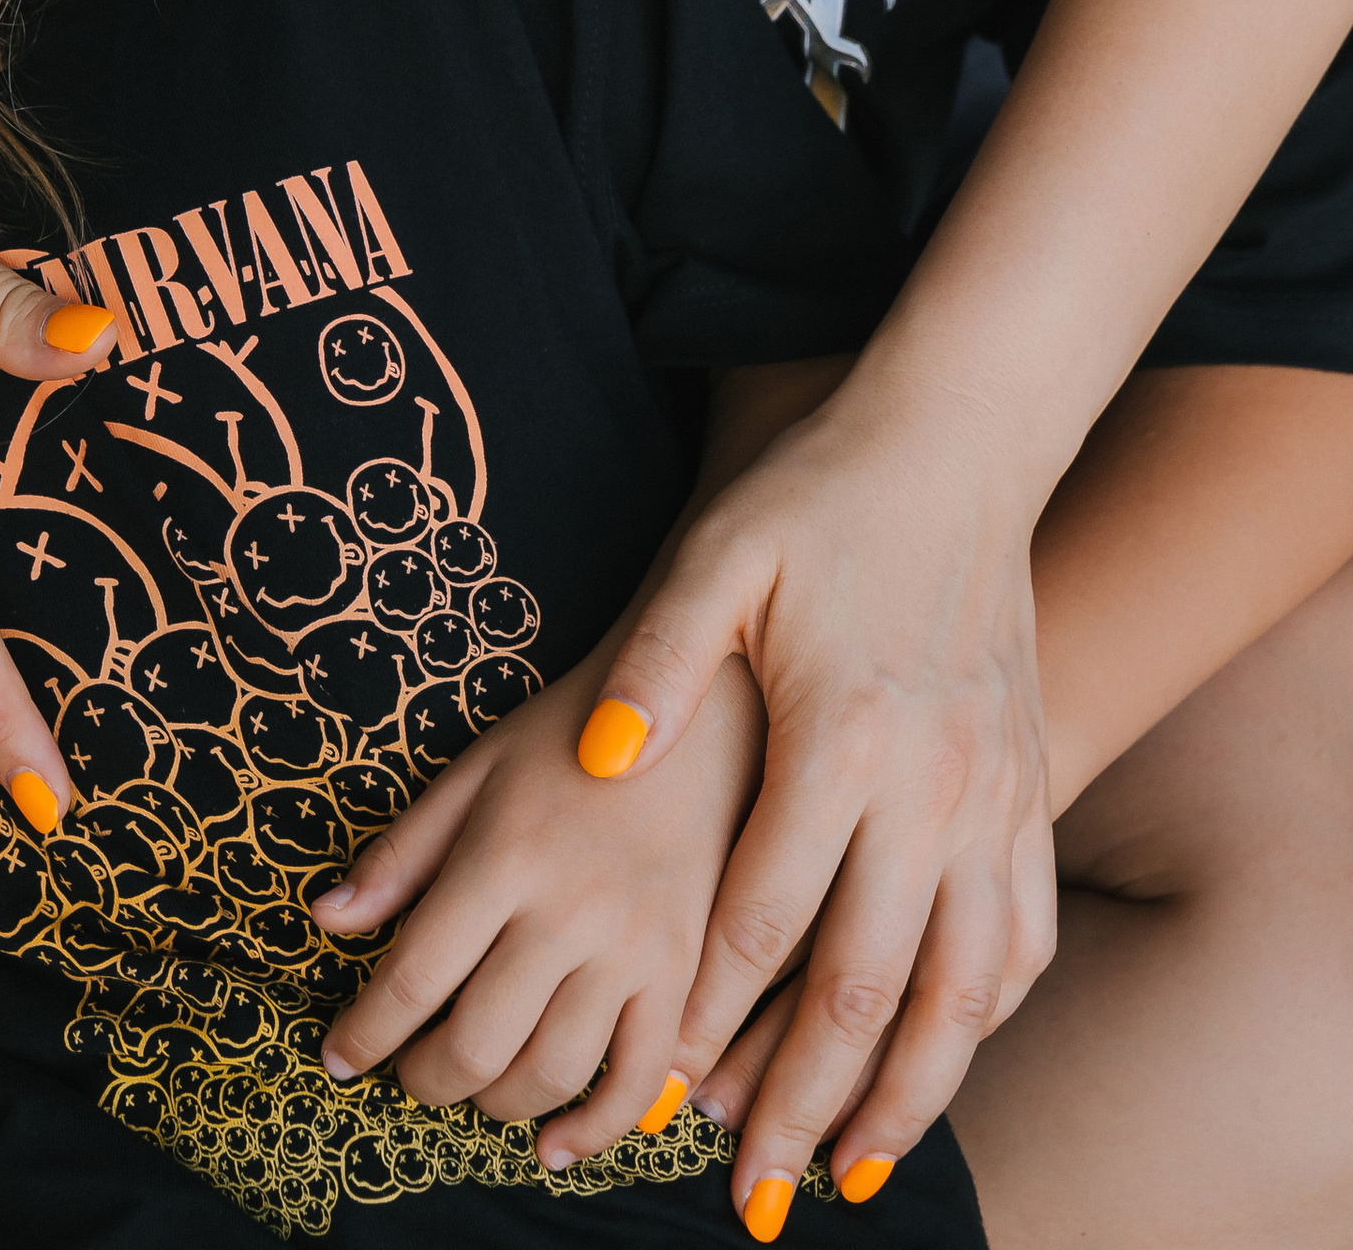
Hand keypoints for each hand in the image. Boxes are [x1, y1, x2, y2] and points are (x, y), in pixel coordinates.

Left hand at [315, 656, 764, 1153]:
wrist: (699, 713)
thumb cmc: (570, 737)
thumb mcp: (473, 771)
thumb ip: (402, 853)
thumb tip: (326, 920)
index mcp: (502, 858)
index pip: (414, 976)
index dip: (365, 1032)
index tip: (336, 1057)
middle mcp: (567, 914)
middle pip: (477, 1043)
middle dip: (424, 1078)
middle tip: (406, 1072)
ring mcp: (634, 950)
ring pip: (551, 1073)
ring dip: (495, 1105)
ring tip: (470, 1087)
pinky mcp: (686, 973)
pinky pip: (643, 1082)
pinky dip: (595, 1131)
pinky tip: (553, 1143)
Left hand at [578, 378, 1055, 1202]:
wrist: (958, 445)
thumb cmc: (821, 498)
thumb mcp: (718, 555)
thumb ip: (651, 664)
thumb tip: (589, 764)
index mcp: (840, 739)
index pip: (766, 917)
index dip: (714, 1013)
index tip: (666, 1092)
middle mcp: (930, 789)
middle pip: (868, 989)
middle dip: (804, 1102)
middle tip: (753, 1190)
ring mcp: (995, 797)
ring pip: (962, 993)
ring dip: (908, 1095)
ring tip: (850, 1171)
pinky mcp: (1032, 788)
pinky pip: (1020, 940)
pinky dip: (983, 1021)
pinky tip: (941, 1062)